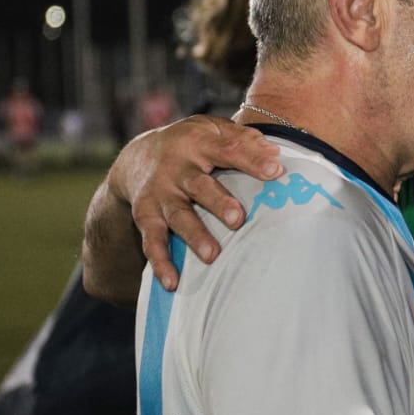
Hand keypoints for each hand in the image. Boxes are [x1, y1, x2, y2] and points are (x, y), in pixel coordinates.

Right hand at [112, 116, 282, 290]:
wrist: (136, 157)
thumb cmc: (193, 146)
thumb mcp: (213, 131)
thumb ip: (243, 140)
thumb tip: (277, 153)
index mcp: (198, 143)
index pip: (228, 149)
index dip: (252, 159)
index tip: (276, 170)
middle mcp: (176, 169)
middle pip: (199, 185)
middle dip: (218, 202)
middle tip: (238, 219)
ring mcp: (160, 194)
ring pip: (178, 216)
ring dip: (194, 236)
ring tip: (212, 255)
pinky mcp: (145, 216)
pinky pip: (151, 241)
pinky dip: (160, 262)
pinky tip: (172, 282)